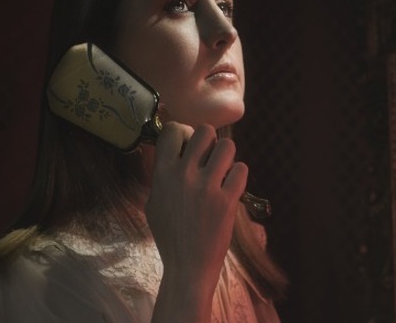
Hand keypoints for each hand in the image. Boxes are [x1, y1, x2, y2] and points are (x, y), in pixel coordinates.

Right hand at [145, 123, 247, 297]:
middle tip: (210, 159)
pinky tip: (231, 188)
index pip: (174, 130)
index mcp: (162, 174)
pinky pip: (242, 169)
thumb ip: (163, 175)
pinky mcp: (227, 200)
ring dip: (228, 157)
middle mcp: (183, 175)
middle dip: (211, 142)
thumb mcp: (154, 203)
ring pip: (227, 146)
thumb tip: (174, 150)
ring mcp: (206, 187)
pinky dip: (239, 176)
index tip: (189, 146)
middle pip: (205, 131)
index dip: (185, 133)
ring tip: (223, 172)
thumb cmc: (170, 235)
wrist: (187, 266)